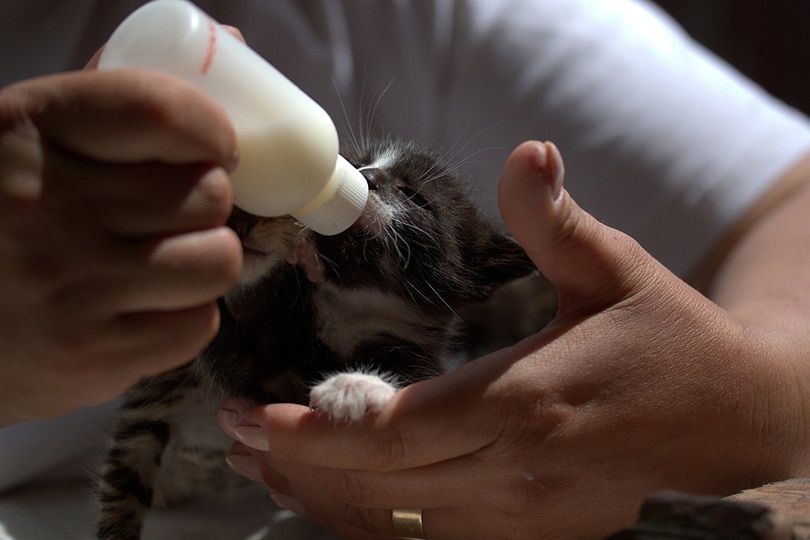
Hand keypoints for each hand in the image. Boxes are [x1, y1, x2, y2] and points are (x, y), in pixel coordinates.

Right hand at [0, 68, 240, 425]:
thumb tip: (232, 45)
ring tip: (159, 262)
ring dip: (202, 259)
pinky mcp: (93, 357)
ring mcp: (72, 288)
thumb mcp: (24, 142)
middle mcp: (48, 206)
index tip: (216, 148)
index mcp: (26, 130)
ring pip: (218, 260)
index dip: (212, 130)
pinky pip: (199, 324)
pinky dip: (183, 316)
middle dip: (203, 205)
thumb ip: (114, 97)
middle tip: (169, 216)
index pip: (160, 110)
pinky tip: (142, 308)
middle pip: (208, 193)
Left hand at [218, 141, 804, 537]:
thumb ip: (556, 221)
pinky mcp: (535, 534)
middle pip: (382, 484)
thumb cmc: (669, 338)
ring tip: (267, 463)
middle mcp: (519, 471)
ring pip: (400, 523)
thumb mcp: (619, 269)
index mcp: (528, 403)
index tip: (253, 413)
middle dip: (299, 461)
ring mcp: (527, 517)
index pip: (396, 431)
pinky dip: (374, 519)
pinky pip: (434, 538)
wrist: (732, 421)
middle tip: (236, 432)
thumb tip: (525, 153)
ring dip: (325, 495)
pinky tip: (337, 496)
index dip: (316, 429)